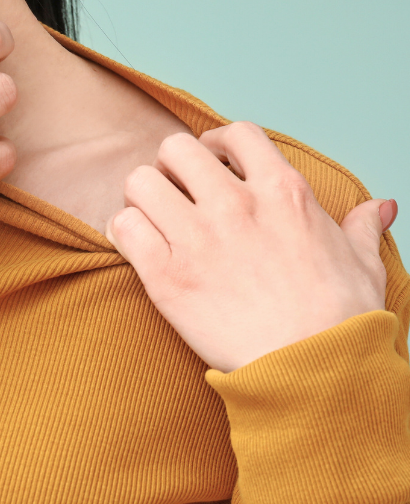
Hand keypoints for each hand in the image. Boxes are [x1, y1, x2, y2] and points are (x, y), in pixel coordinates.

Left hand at [105, 121, 395, 372]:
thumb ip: (360, 226)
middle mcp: (235, 205)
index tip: (212, 162)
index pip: (236, 134)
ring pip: (140, 182)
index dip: (216, 143)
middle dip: (170, 167)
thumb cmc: (339, 319)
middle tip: (173, 192)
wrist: (311, 368)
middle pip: (175, 149)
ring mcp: (197, 238)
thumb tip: (380, 207)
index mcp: (282, 192)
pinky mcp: (166, 276)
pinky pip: (123, 228)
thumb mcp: (362, 262)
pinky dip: (123, 232)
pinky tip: (138, 248)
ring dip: (141, 198)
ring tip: (152, 220)